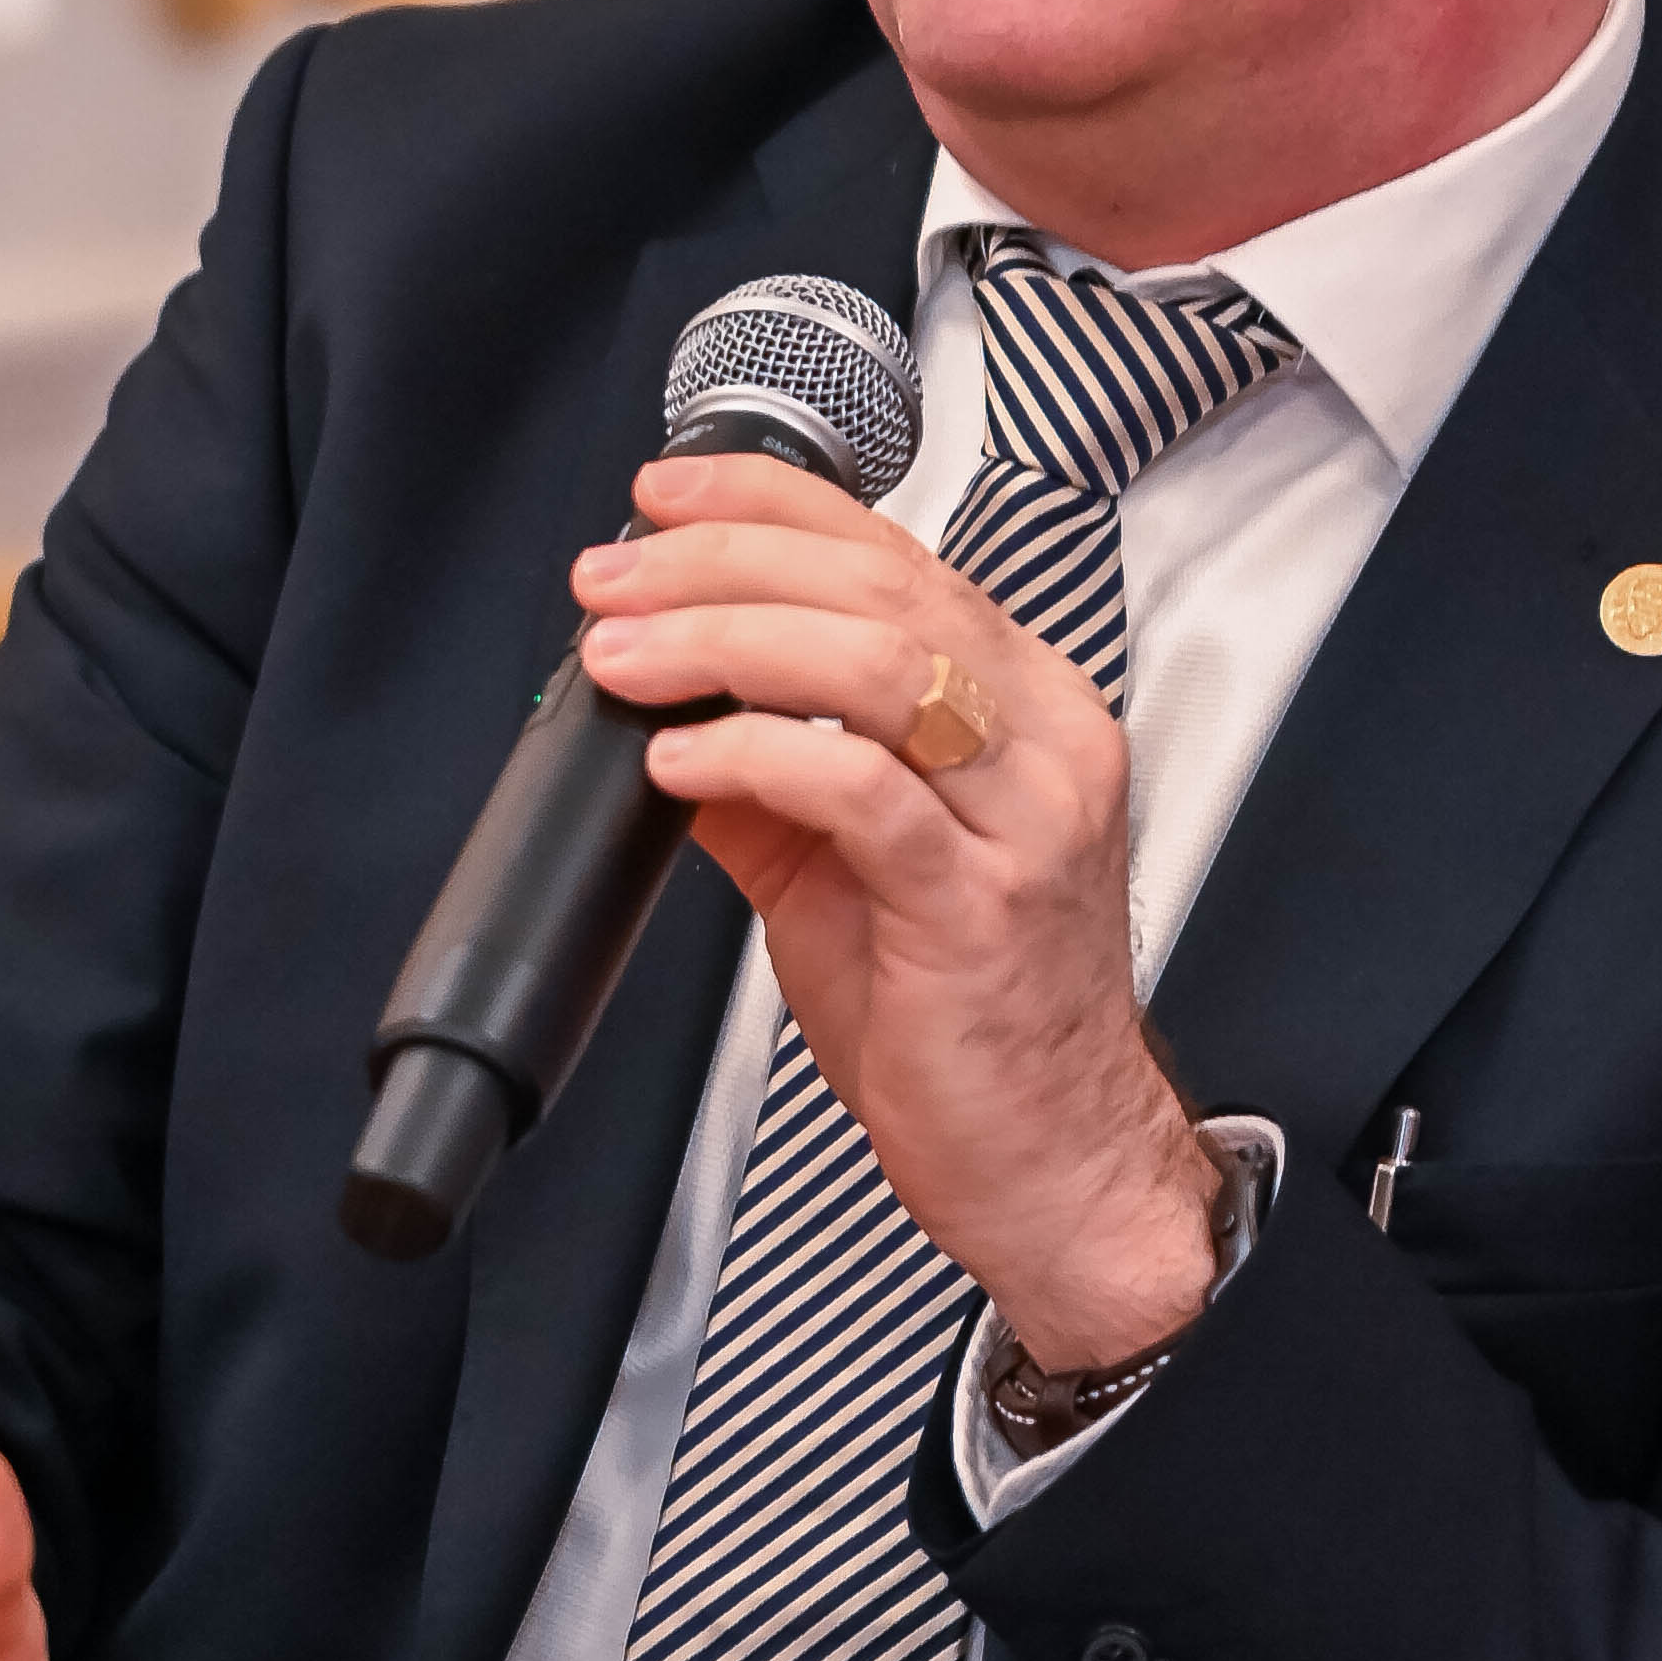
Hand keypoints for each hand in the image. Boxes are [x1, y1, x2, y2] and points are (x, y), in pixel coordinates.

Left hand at [572, 454, 1218, 1363]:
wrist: (1050, 1159)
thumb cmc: (968, 1019)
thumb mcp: (852, 869)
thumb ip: (771, 782)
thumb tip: (662, 708)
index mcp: (1024, 709)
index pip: (895, 559)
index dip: (769, 509)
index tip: (663, 501)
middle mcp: (1044, 742)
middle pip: (878, 591)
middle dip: (722, 566)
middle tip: (611, 582)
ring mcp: (1026, 821)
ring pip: (879, 668)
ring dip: (725, 643)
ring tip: (624, 657)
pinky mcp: (981, 903)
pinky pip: (862, 792)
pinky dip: (757, 755)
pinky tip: (681, 757)